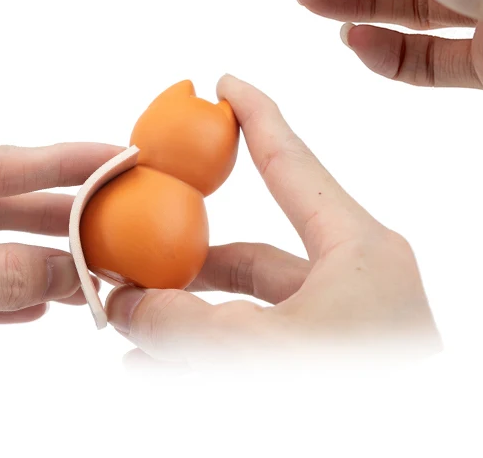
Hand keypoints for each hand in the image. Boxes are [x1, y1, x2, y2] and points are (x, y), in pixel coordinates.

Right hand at [105, 75, 439, 367]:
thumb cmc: (357, 399)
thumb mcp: (256, 353)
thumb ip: (180, 323)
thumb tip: (125, 303)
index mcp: (357, 251)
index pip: (292, 161)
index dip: (255, 115)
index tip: (223, 83)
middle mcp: (350, 283)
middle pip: (253, 248)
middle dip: (186, 255)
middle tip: (134, 252)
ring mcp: (340, 330)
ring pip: (248, 307)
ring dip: (187, 315)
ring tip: (129, 328)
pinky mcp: (327, 366)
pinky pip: (255, 347)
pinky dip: (206, 353)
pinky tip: (153, 372)